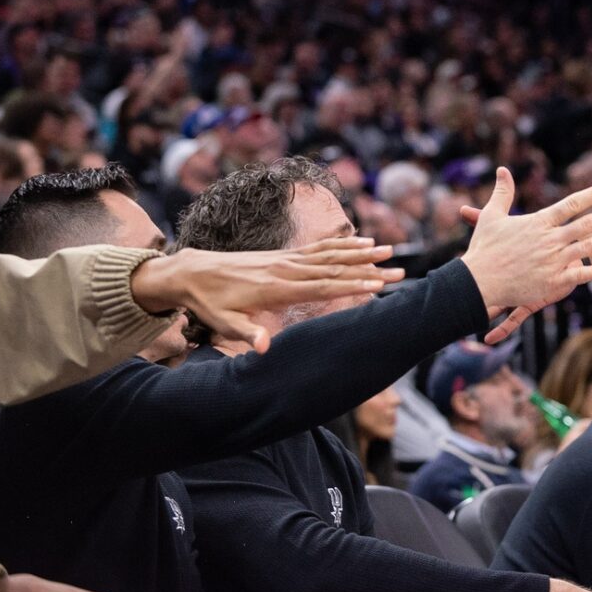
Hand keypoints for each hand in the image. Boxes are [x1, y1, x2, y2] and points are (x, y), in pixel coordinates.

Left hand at [131, 238, 402, 353]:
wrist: (192, 271)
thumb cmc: (210, 303)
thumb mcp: (223, 322)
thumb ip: (247, 333)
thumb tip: (264, 349)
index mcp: (277, 288)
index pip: (322, 286)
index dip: (351, 285)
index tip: (377, 284)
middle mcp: (287, 269)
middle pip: (336, 269)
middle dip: (369, 269)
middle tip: (399, 270)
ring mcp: (287, 259)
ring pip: (331, 255)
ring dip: (362, 253)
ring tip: (389, 250)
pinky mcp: (286, 255)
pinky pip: (319, 249)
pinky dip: (342, 245)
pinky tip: (361, 242)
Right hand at [458, 168, 591, 312]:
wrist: (477, 282)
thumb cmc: (483, 249)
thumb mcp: (491, 216)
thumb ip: (502, 192)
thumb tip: (503, 170)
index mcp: (539, 222)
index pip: (571, 204)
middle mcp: (549, 240)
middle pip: (586, 224)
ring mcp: (552, 261)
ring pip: (588, 248)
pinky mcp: (551, 282)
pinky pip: (580, 275)